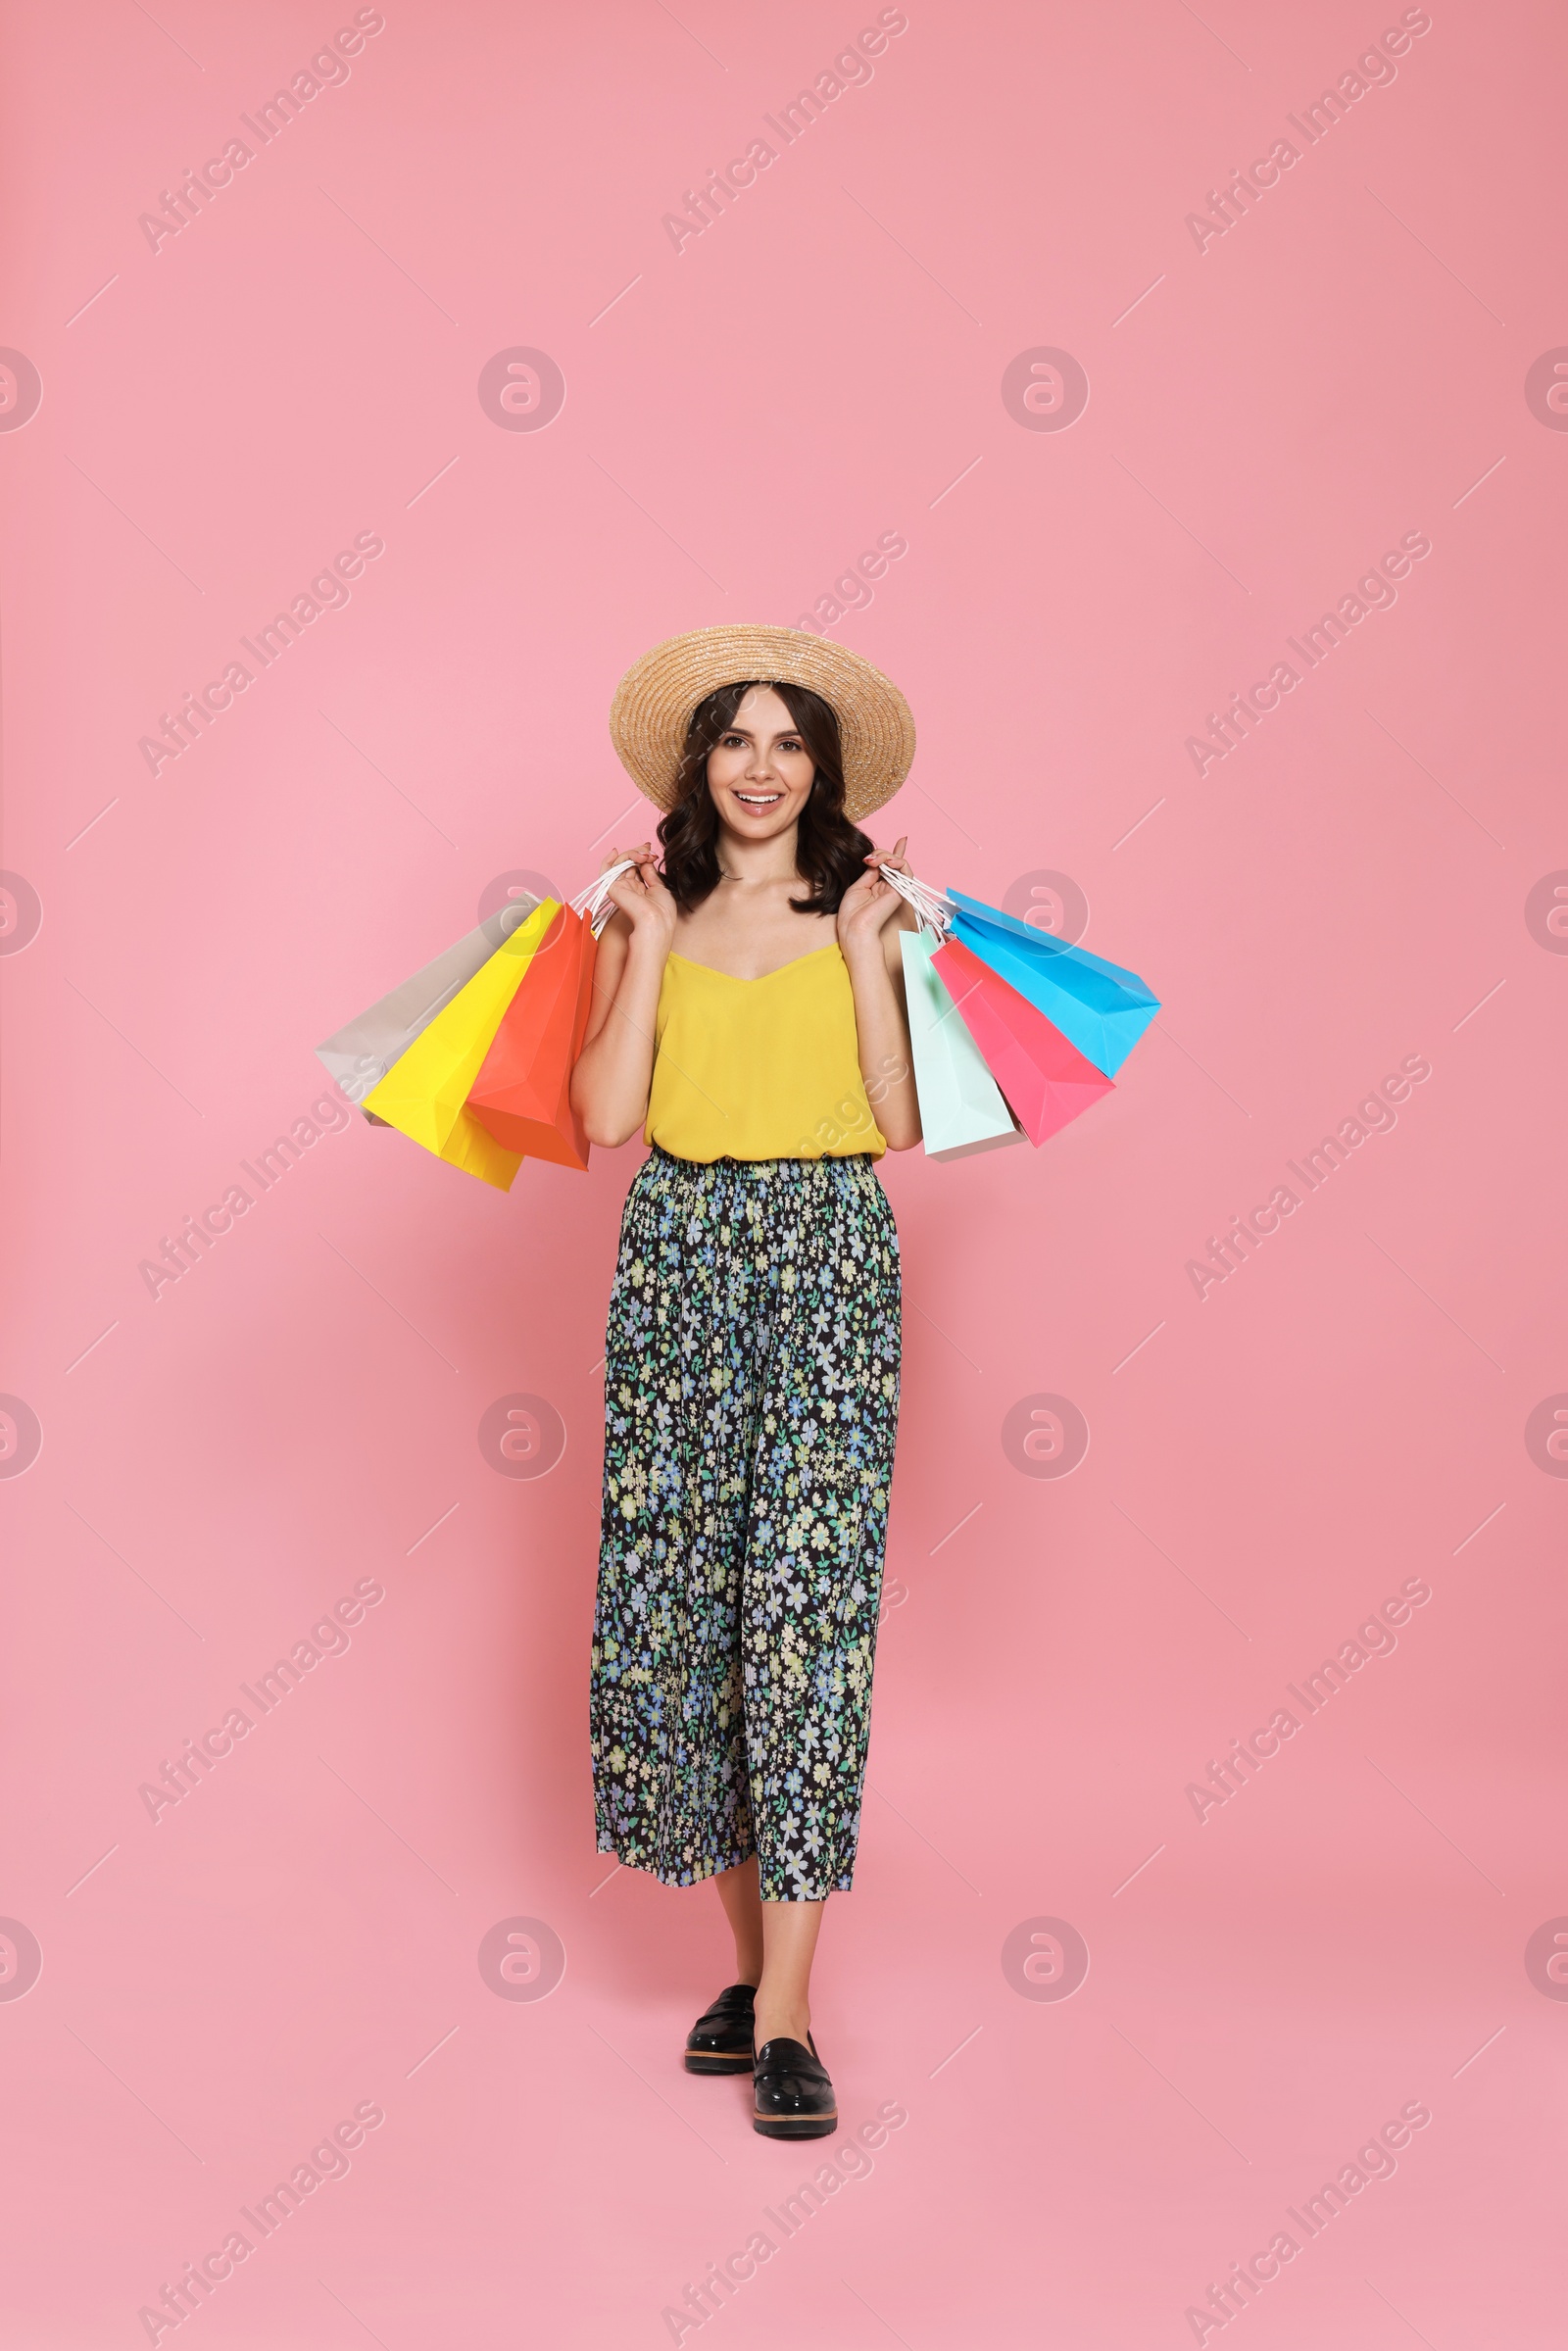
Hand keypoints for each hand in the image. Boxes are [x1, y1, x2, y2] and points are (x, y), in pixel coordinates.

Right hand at [602, 843, 676, 952]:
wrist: (656, 922)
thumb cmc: (662, 911)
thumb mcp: (660, 887)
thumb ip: (650, 872)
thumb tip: (646, 859)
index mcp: (640, 889)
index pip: (637, 867)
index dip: (643, 856)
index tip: (652, 851)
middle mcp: (629, 888)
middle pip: (628, 863)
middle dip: (639, 853)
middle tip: (649, 851)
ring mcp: (620, 887)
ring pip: (619, 863)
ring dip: (631, 854)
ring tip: (643, 855)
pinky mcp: (612, 888)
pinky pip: (605, 871)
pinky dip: (607, 860)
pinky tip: (615, 851)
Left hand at [836, 836, 910, 960]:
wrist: (855, 929)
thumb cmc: (852, 913)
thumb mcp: (858, 887)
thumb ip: (870, 873)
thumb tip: (878, 859)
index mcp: (876, 886)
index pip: (885, 865)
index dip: (889, 853)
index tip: (901, 840)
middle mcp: (887, 886)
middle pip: (890, 861)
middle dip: (880, 854)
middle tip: (868, 859)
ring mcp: (894, 888)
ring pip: (898, 863)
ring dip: (886, 856)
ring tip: (875, 860)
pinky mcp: (900, 891)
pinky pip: (904, 869)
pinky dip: (897, 861)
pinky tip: (886, 862)